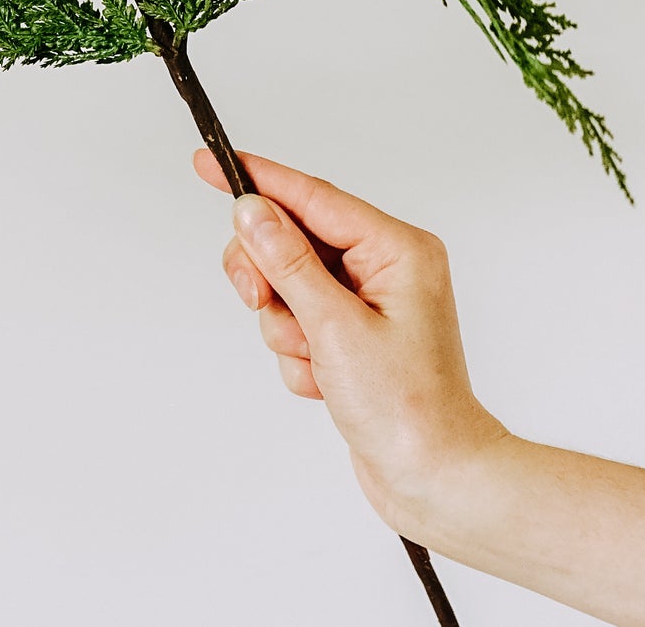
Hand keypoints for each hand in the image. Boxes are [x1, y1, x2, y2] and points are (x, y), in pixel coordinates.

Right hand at [195, 148, 510, 536]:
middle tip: (260, 302)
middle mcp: (384, 266)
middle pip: (292, 240)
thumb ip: (287, 264)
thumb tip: (252, 211)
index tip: (209, 161)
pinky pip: (297, 323)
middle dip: (271, 281)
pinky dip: (298, 354)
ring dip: (287, 328)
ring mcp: (367, 302)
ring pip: (288, 286)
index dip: (257, 180)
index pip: (311, 197)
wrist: (434, 482)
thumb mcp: (336, 329)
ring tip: (317, 363)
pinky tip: (325, 384)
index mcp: (397, 249)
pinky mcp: (352, 335)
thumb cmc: (408, 410)